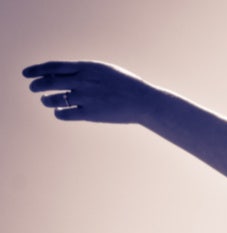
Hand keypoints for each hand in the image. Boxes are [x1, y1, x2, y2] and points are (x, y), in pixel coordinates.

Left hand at [23, 60, 159, 123]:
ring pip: (53, 99)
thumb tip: (61, 74)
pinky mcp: (90, 113)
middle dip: (37, 86)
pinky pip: (64, 113)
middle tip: (34, 88)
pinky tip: (60, 111)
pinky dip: (59, 112)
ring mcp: (86, 97)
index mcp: (87, 67)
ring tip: (47, 100)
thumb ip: (83, 70)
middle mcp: (83, 81)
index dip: (36, 70)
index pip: (53, 67)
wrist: (143, 101)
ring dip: (46, 100)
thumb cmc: (125, 85)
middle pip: (49, 82)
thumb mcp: (104, 70)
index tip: (26, 74)